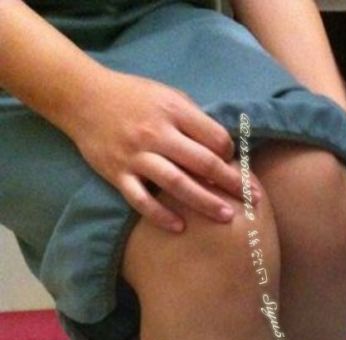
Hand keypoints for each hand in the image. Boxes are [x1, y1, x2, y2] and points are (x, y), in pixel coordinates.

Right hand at [67, 68, 259, 231]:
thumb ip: (192, 118)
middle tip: (253, 200)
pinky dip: (160, 214)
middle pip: (202, 162)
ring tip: (227, 217)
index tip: (239, 168)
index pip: (214, 137)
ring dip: (204, 202)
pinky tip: (179, 227)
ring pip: (176, 183)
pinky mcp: (117, 173)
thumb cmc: (131, 96)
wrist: (81, 97)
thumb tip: (222, 144)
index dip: (231, 154)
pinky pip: (141, 199)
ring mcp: (136, 155)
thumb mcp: (166, 95)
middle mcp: (156, 133)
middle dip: (231, 182)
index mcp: (173, 111)